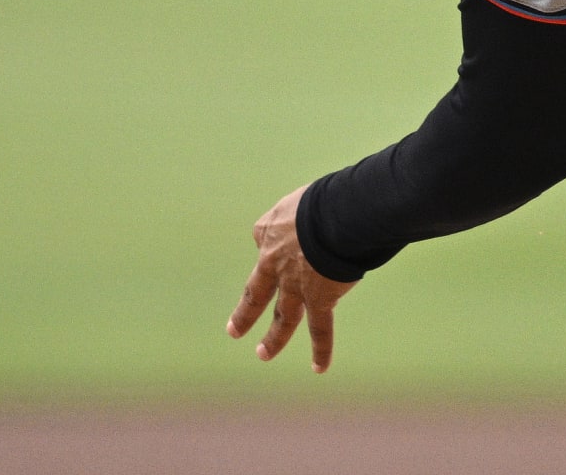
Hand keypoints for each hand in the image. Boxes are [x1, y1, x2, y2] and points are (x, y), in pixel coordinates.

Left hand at [226, 186, 357, 372]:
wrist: (331, 217)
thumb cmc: (324, 199)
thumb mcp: (304, 197)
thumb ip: (306, 210)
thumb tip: (325, 211)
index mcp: (269, 232)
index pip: (263, 239)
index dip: (273, 239)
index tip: (287, 235)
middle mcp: (276, 264)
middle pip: (256, 292)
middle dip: (245, 313)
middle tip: (234, 331)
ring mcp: (295, 285)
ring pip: (283, 318)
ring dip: (273, 338)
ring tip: (263, 353)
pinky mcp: (319, 299)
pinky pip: (321, 329)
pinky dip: (321, 350)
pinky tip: (319, 368)